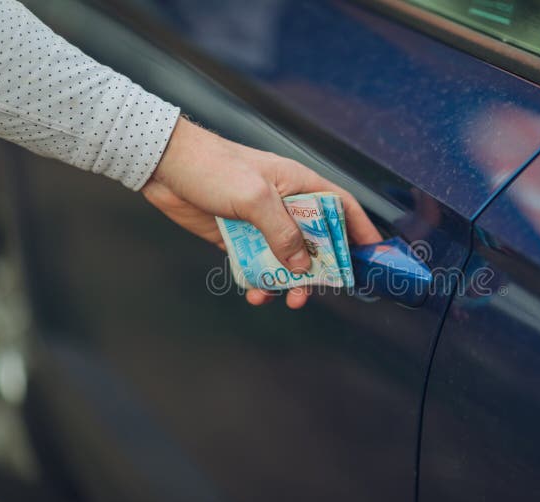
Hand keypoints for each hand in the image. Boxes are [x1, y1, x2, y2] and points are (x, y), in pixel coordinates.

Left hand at [142, 117, 381, 308]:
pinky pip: (259, 265)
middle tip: (318, 289)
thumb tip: (302, 263)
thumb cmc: (215, 167)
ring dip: (290, 281)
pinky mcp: (240, 238)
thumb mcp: (256, 198)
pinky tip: (257, 293)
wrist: (166, 166)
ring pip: (288, 259)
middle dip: (321, 268)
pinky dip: (262, 282)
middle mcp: (286, 205)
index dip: (361, 230)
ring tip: (286, 298)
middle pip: (318, 240)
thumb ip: (282, 232)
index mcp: (300, 185)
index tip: (373, 256)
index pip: (342, 206)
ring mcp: (263, 224)